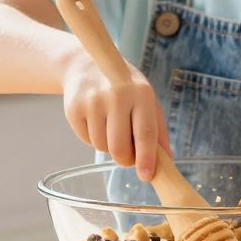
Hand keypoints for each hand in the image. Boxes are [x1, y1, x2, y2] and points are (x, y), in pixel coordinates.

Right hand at [60, 55, 165, 178]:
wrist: (86, 65)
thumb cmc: (124, 86)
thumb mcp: (147, 99)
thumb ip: (158, 129)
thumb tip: (166, 160)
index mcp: (141, 94)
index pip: (145, 132)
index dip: (146, 158)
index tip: (147, 176)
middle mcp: (116, 95)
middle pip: (119, 147)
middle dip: (125, 160)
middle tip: (128, 157)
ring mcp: (92, 101)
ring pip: (101, 146)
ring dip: (109, 147)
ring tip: (111, 128)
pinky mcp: (73, 108)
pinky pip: (86, 140)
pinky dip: (93, 138)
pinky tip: (96, 121)